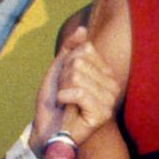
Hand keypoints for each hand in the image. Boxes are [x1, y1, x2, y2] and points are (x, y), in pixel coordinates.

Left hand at [30, 27, 119, 151]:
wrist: (46, 130)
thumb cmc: (54, 102)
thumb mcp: (59, 69)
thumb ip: (71, 47)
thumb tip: (83, 29)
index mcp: (106, 73)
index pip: (85, 50)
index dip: (67, 64)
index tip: (66, 82)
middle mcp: (112, 85)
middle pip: (79, 62)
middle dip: (63, 77)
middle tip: (64, 94)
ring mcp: (109, 100)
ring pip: (77, 76)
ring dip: (62, 88)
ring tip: (65, 102)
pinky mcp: (102, 114)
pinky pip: (79, 92)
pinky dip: (64, 97)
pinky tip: (65, 106)